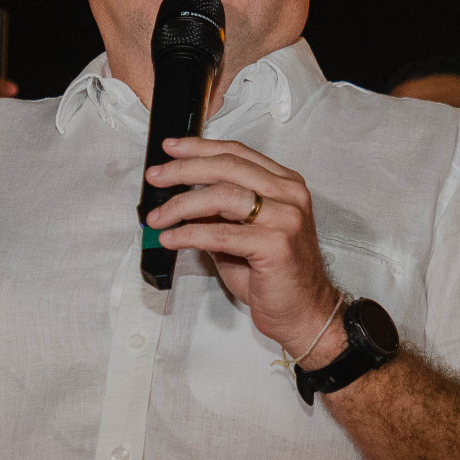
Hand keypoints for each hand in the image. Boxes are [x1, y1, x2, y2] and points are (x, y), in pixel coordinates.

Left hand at [144, 138, 341, 363]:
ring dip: (181, 204)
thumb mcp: (242, 234)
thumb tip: (179, 199)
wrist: (304, 312)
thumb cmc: (274, 276)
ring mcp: (286, 217)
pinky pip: (220, 233)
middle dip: (183, 170)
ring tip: (157, 216)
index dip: (200, 148)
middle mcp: (290, 194)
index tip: (170, 149)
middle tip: (155, 177)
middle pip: (228, 167)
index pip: (238, 154)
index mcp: (285, 185)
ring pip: (222, 196)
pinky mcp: (276, 244)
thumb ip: (218, 213)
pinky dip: (188, 234)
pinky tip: (171, 239)